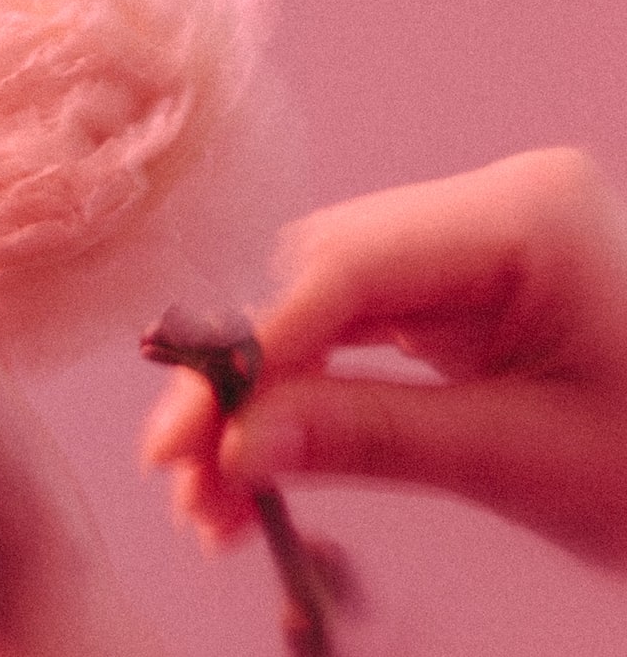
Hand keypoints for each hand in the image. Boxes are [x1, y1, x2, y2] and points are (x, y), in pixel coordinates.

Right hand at [143, 148, 626, 569]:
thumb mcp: (521, 457)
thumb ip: (367, 438)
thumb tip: (234, 449)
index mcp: (524, 215)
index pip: (342, 269)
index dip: (245, 355)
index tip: (182, 439)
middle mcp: (489, 208)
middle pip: (315, 283)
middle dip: (244, 386)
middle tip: (191, 479)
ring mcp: (472, 246)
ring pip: (321, 310)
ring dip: (263, 399)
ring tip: (219, 497)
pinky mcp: (463, 292)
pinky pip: (357, 332)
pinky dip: (307, 396)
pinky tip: (267, 455)